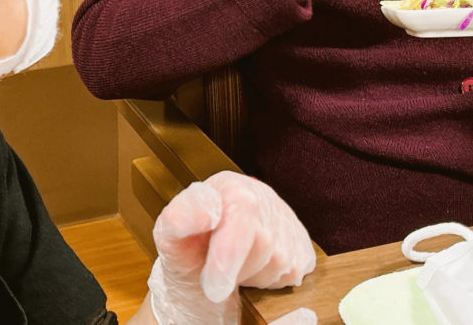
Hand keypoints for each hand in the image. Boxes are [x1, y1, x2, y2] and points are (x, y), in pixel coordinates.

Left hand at [147, 171, 316, 324]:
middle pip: (264, 244)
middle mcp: (262, 194)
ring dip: (255, 275)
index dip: (228, 254)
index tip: (213, 285)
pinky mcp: (302, 240)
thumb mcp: (170, 235)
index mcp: (229, 186)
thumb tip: (206, 212)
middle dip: (237, 270)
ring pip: (282, 262)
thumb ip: (179, 219)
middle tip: (217, 274)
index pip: (242, 210)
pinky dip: (274, 279)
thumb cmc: (189, 250)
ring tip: (235, 266)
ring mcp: (286, 217)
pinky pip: (296, 270)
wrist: (207, 262)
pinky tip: (254, 267)